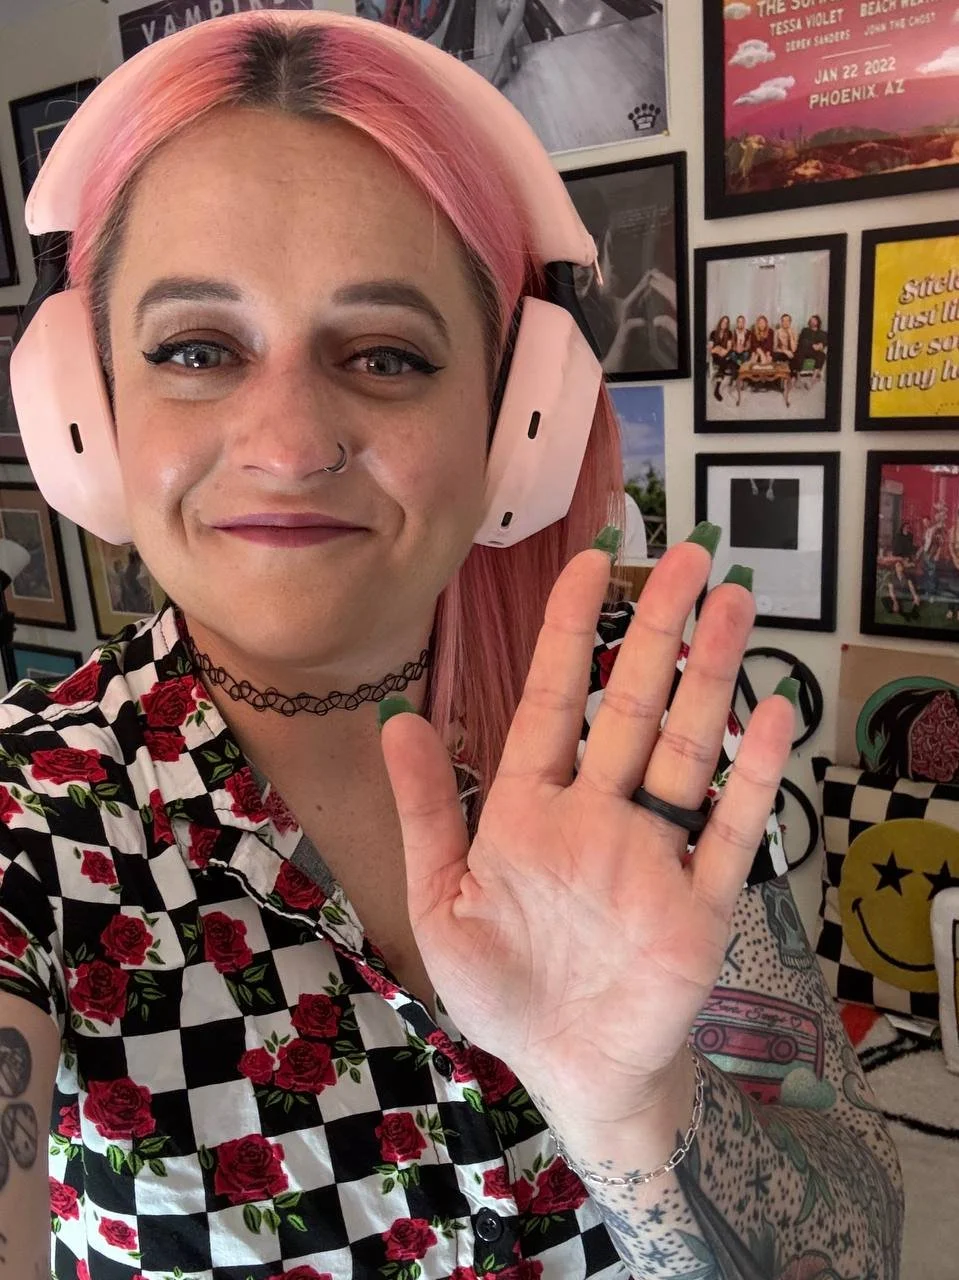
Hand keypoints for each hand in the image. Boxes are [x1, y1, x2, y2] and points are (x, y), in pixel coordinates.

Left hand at [379, 535, 794, 1124]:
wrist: (564, 1070)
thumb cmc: (500, 986)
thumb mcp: (441, 899)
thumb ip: (428, 810)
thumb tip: (397, 719)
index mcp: (531, 806)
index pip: (556, 698)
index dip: (573, 631)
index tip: (592, 562)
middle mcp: (598, 813)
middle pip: (635, 706)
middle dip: (660, 631)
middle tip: (690, 557)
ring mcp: (654, 853)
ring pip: (689, 749)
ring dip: (713, 678)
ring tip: (736, 605)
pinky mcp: (699, 903)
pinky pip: (733, 831)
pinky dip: (754, 775)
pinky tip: (774, 713)